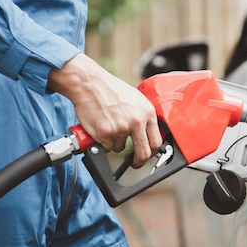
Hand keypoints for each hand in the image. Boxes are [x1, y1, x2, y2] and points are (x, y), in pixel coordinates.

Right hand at [47, 53, 162, 167]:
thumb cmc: (111, 89)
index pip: (156, 141)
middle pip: (143, 153)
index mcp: (147, 113)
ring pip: (120, 148)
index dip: (152, 152)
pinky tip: (101, 126)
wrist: (90, 84)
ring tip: (109, 125)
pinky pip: (106, 146)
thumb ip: (143, 117)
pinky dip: (103, 141)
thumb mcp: (136, 99)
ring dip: (114, 143)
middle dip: (139, 162)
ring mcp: (121, 129)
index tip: (147, 154)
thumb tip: (148, 135)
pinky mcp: (106, 133)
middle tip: (134, 163)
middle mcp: (136, 122)